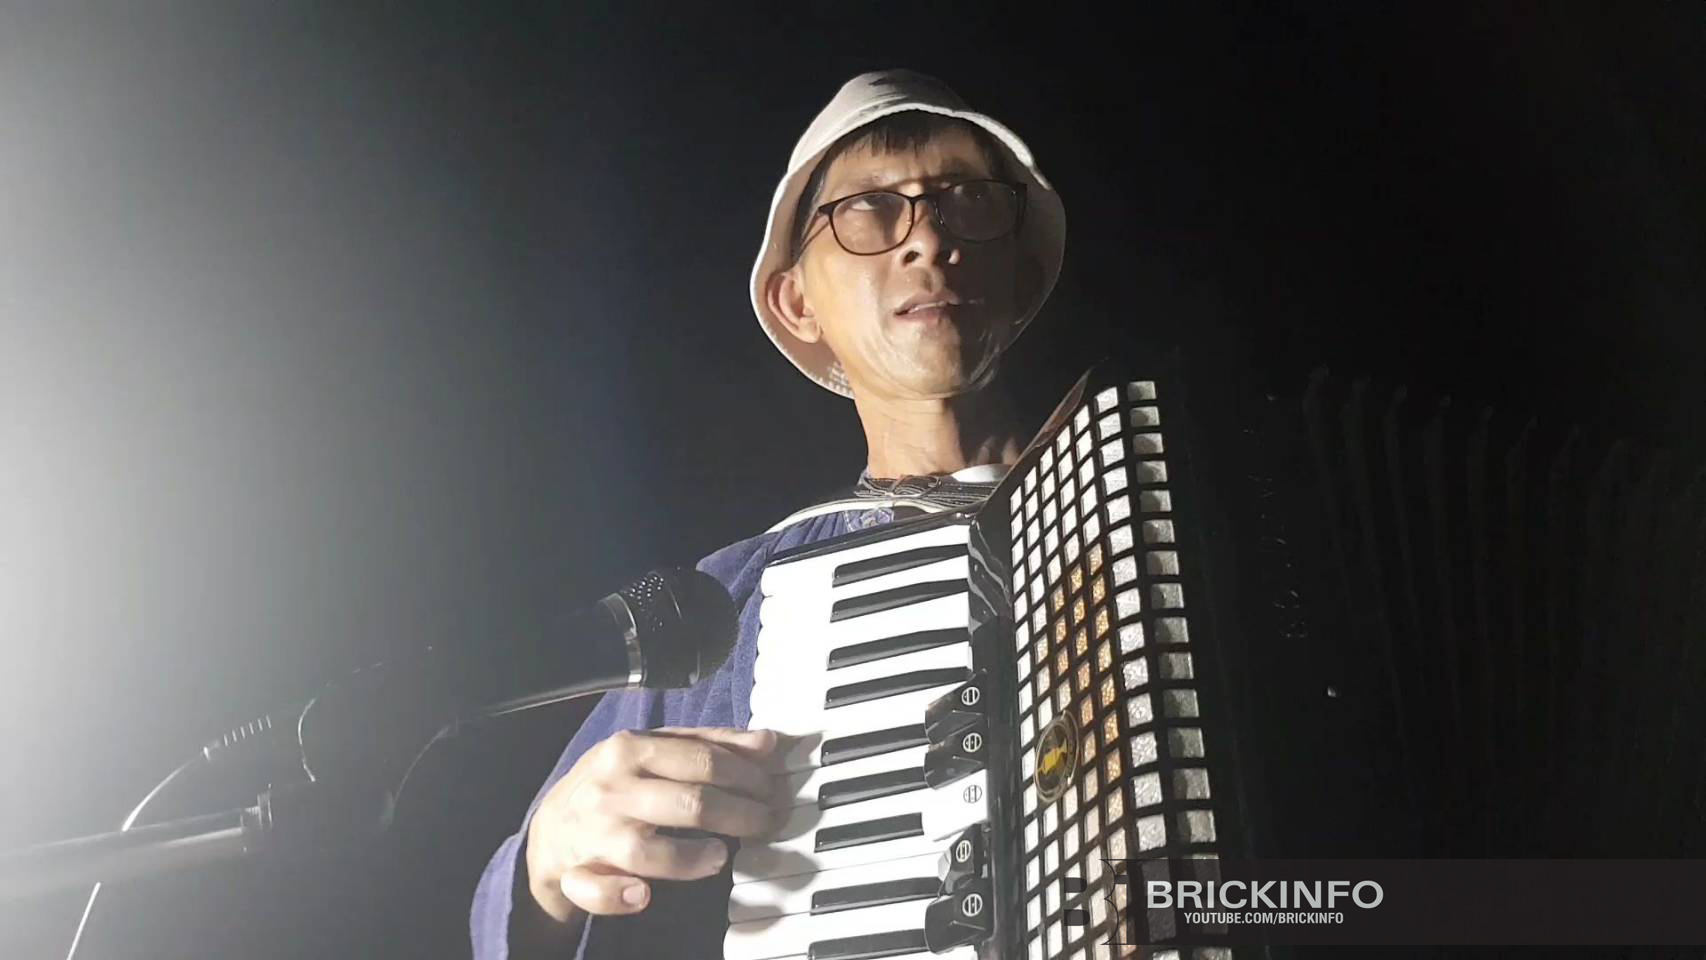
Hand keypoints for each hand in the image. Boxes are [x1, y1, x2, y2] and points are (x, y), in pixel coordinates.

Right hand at [523, 727, 785, 923]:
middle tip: (764, 823)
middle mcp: (613, 790)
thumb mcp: (653, 748)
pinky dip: (621, 896)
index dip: (747, 776)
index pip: (702, 760)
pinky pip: (599, 891)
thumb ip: (709, 743)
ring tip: (720, 855)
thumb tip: (766, 743)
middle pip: (689, 803)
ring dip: (692, 858)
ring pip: (649, 851)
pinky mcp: (580, 875)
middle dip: (739, 815)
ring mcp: (596, 835)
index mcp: (630, 748)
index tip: (771, 789)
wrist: (550, 829)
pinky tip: (645, 895)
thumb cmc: (615, 783)